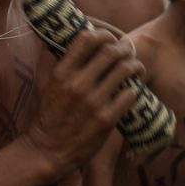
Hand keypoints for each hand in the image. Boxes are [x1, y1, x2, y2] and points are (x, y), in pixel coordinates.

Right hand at [25, 30, 141, 175]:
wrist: (47, 151)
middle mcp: (77, 84)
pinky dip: (134, 90)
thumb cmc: (49, 117)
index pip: (87, 39)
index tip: (110, 38)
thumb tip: (80, 45)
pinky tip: (133, 91)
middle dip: (124, 48)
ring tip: (137, 68)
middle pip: (110, 51)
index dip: (104, 34)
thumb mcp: (49, 86)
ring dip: (135, 66)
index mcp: (61, 73)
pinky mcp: (106, 120)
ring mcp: (93, 102)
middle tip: (128, 52)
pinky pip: (129, 95)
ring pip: (125, 70)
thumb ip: (64, 66)